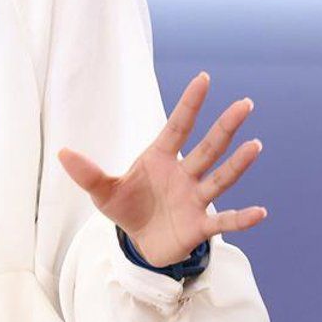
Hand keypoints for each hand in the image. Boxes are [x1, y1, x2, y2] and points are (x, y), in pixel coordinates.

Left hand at [57, 72, 267, 266]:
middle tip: (245, 103)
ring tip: (255, 145)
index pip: (177, 126)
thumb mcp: (103, 192)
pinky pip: (225, 221)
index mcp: (160, 158)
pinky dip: (241, 218)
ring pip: (220, 177)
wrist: (140, 243)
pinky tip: (260, 212)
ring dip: (238, 164)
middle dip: (225, 126)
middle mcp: (184, 174)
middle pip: (208, 147)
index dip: (189, 104)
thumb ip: (88, 173)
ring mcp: (195, 199)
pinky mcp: (200, 226)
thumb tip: (61, 153)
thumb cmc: (127, 208)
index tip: (204, 78)